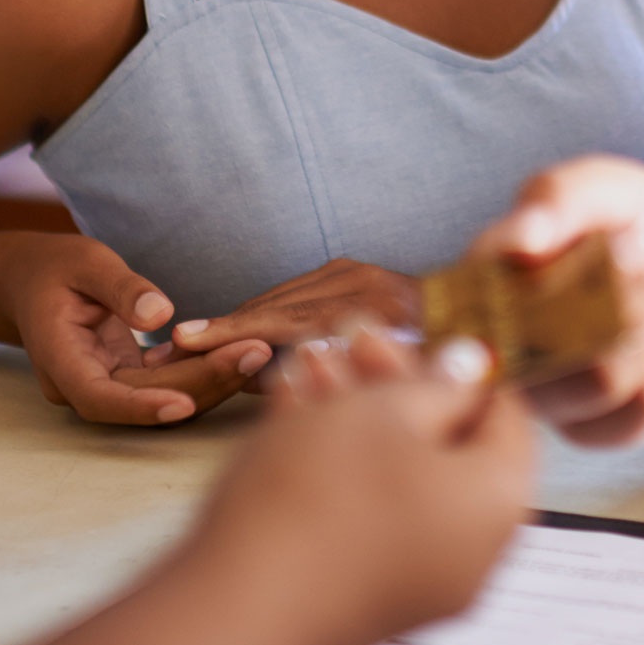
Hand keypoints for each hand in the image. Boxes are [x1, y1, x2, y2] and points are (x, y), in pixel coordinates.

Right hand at [0, 233, 270, 425]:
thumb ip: (122, 289)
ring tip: (259, 351)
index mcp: (61, 361)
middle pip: (142, 399)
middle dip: (201, 382)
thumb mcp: (87, 263)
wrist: (30, 280)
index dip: (141, 407)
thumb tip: (161, 316)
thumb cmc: (55, 266)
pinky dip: (201, 368)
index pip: (101, 398)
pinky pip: (166, 381)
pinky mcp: (125, 375)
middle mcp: (81, 384)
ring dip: (210, 379)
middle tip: (256, 352)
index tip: (183, 404)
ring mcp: (104, 383)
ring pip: (160, 395)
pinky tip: (240, 348)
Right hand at [170, 257, 421, 361]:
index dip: (237, 332)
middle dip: (225, 325)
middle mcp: (364, 280)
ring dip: (238, 318)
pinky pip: (293, 291)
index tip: (188, 340)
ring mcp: (354, 269)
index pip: (293, 319)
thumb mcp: (393, 377)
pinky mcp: (346, 268)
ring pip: (281, 295)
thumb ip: (331, 376)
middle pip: (279, 304)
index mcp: (378, 307)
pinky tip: (232, 329)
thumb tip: (260, 377)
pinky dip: (262, 310)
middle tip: (171, 347)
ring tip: (191, 341)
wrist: (472, 315)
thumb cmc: (434, 359)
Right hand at [179, 325, 536, 644]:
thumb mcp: (385, 411)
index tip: (425, 330)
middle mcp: (469, 554)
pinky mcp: (358, 600)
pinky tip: (291, 408)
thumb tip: (473, 368)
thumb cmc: (316, 499)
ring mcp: (412, 584)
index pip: (507, 418)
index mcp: (497, 505)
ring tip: (307, 360)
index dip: (466, 365)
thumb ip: (439, 384)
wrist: (224, 615)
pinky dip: (335, 462)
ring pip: (395, 475)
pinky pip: (364, 514)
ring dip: (354, 412)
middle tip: (351, 337)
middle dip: (393, 383)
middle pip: (444, 445)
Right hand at [471, 156, 643, 446]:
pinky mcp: (591, 429)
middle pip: (547, 339)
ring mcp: (543, 394)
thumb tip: (519, 237)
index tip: (597, 239)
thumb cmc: (641, 223)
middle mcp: (504, 344)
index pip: (472, 290)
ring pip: (599, 379)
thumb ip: (562, 194)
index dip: (536, 269)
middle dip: (622, 291)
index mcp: (491, 278)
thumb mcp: (612, 188)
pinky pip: (635, 410)